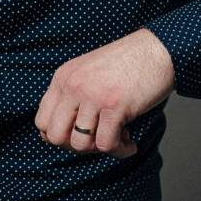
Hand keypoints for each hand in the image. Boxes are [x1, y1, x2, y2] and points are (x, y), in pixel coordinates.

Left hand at [34, 29, 174, 158]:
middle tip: (97, 140)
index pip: (42, 121)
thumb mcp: (88, 73)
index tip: (80, 135)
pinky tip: (131, 143)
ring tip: (119, 138)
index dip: (59, 136)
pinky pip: (107, 144)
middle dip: (76, 146)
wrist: (158, 50)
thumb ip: (72, 96)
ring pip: (80, 144)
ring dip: (101, 149)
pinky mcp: (114, 106)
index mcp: (63, 78)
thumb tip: (62, 136)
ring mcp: (92, 95)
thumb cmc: (127, 64)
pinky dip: (120, 151)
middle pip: (55, 137)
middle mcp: (73, 86)